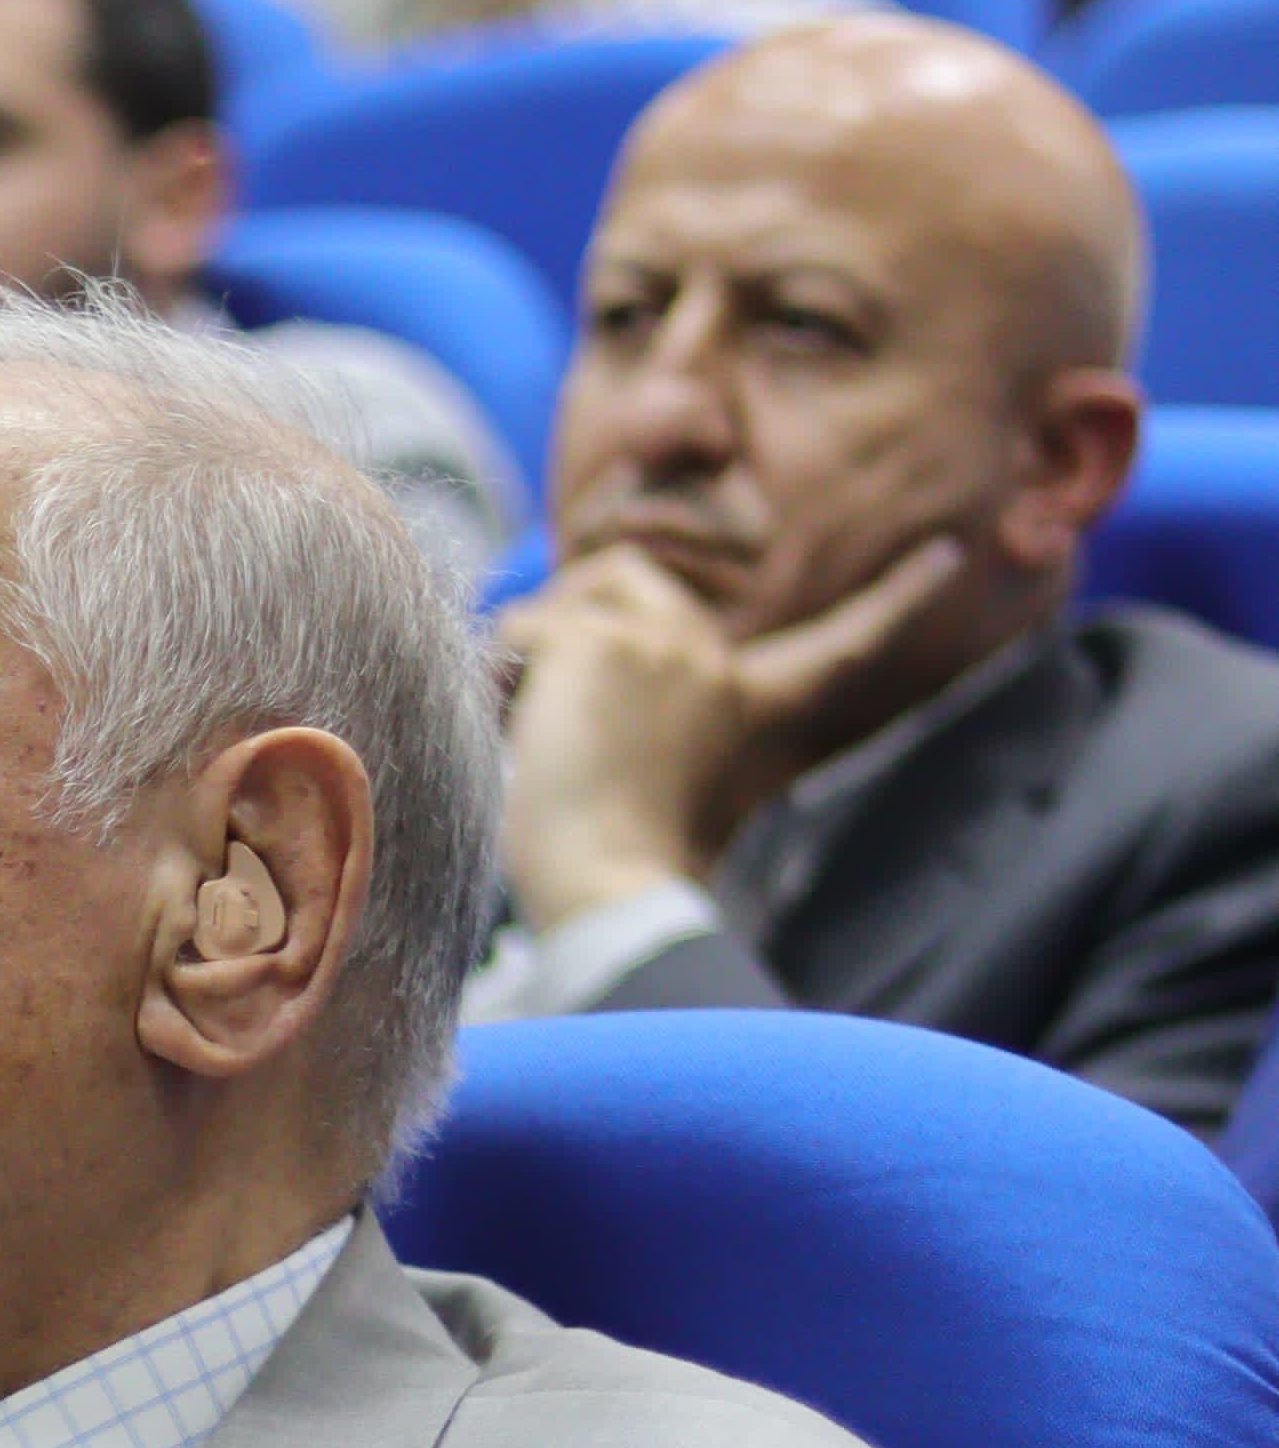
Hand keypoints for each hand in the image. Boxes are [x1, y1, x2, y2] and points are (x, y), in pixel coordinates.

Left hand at [493, 538, 964, 933]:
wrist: (604, 890)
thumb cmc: (624, 874)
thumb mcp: (679, 798)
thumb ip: (668, 732)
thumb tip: (600, 702)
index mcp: (754, 708)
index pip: (837, 645)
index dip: (898, 603)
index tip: (950, 557)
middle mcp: (717, 662)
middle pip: (625, 579)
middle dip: (571, 629)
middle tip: (554, 723)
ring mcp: (661, 641)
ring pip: (564, 600)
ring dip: (530, 657)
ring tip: (537, 738)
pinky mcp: (598, 639)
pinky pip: (515, 630)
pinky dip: (497, 682)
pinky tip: (517, 737)